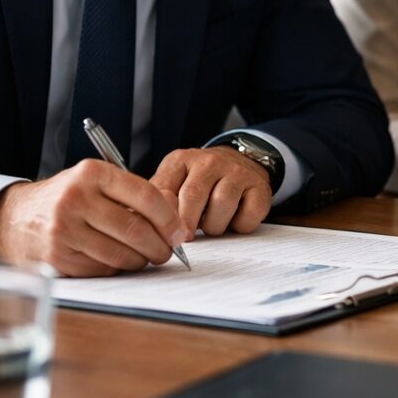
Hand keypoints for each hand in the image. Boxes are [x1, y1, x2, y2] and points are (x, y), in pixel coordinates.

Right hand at [0, 161, 189, 276]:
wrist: (13, 218)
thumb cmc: (66, 199)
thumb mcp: (94, 182)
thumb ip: (132, 193)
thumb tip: (174, 220)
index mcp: (92, 173)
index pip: (146, 196)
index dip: (170, 218)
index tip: (180, 232)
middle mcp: (76, 199)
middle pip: (136, 230)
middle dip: (160, 246)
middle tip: (168, 251)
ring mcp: (64, 230)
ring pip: (121, 254)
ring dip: (142, 261)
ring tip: (147, 257)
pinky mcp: (57, 257)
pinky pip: (102, 269)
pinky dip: (118, 268)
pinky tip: (119, 261)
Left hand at [151, 147, 271, 237]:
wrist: (241, 162)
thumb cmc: (200, 181)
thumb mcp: (174, 181)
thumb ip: (158, 199)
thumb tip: (138, 223)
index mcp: (181, 160)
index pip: (164, 190)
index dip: (162, 218)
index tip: (163, 235)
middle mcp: (210, 161)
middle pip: (193, 197)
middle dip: (187, 225)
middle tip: (187, 237)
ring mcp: (237, 172)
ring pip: (221, 207)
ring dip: (214, 226)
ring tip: (212, 224)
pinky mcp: (260, 187)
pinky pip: (247, 216)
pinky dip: (239, 226)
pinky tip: (234, 219)